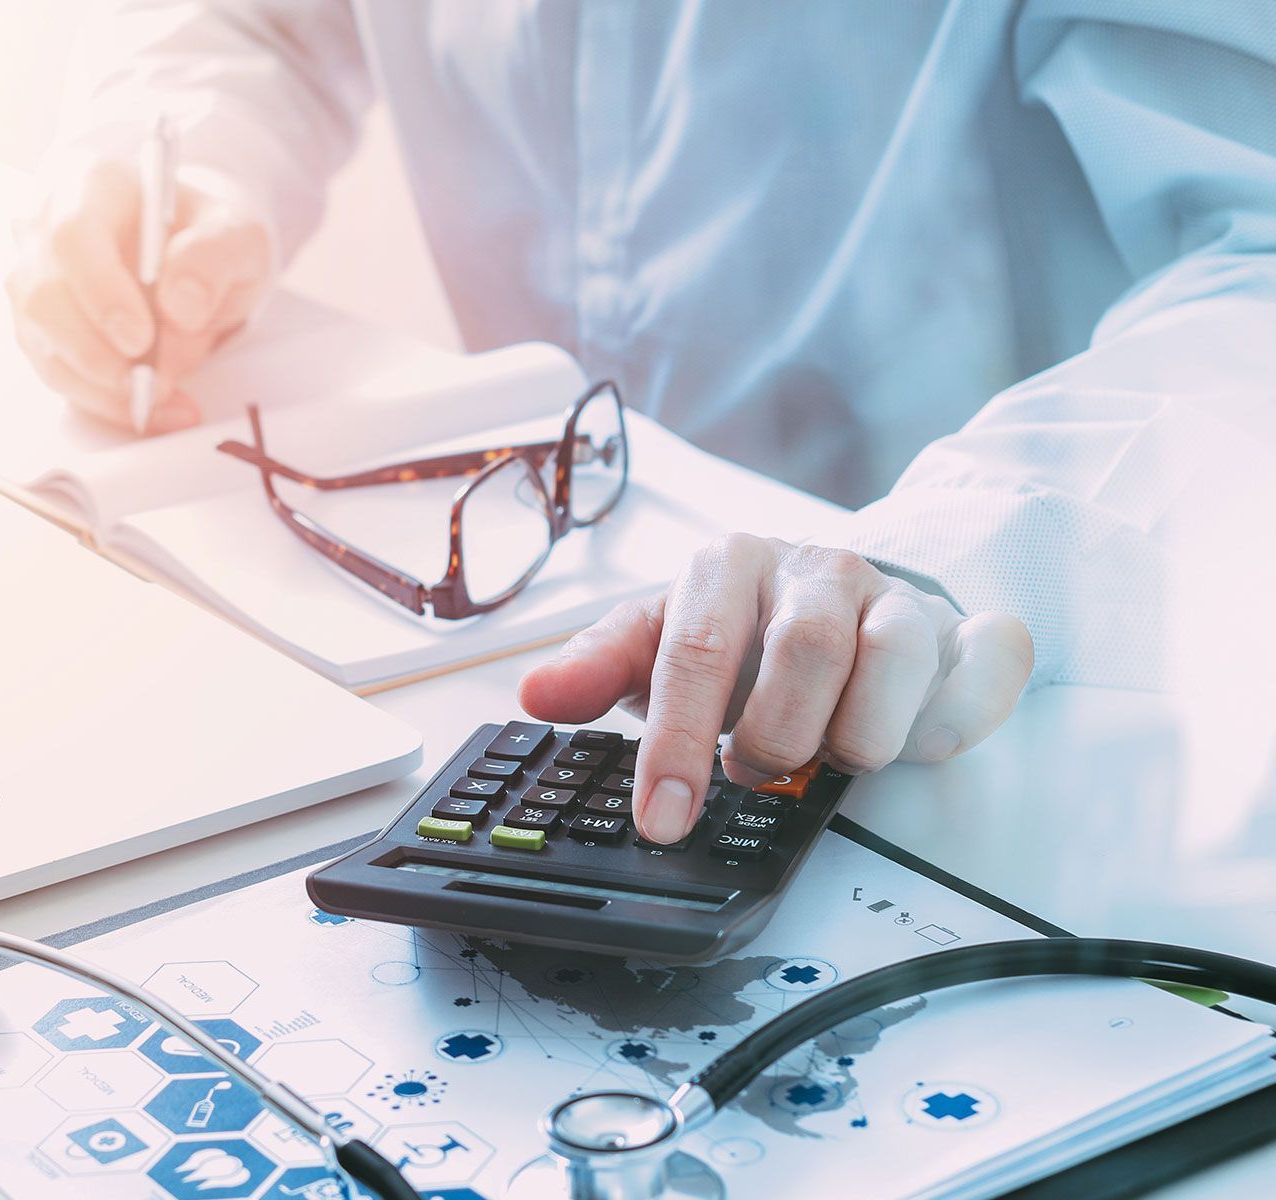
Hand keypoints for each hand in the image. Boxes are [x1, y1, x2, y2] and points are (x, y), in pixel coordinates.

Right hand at [6, 158, 273, 433]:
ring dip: (103, 386)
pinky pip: (59, 373)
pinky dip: (105, 402)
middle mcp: (47, 228)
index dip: (99, 291)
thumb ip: (214, 257)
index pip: (72, 234)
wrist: (200, 262)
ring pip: (43, 342)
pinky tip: (153, 410)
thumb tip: (179, 306)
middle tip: (154, 384)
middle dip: (96, 353)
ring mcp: (37, 280)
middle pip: (42, 295)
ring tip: (169, 401)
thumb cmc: (211, 239)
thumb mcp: (239, 236)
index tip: (139, 339)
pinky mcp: (43, 329)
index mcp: (93, 184)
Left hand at [519, 535, 1033, 843]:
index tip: (664, 819)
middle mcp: (817, 568)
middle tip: (757, 771)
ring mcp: (898, 595)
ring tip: (829, 759)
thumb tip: (537, 693)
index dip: (677, 744)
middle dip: (774, 737)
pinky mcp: (965, 628)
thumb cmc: (737, 630)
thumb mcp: (656, 640)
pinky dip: (956, 714)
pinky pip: (987, 661)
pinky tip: (920, 743)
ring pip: (895, 657)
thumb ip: (598, 668)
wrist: (833, 594)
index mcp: (728, 565)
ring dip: (858, 735)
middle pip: (804, 653)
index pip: (697, 652)